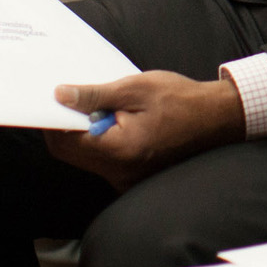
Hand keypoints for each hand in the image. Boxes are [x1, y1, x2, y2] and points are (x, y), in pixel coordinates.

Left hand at [47, 71, 246, 188]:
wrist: (216, 118)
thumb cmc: (180, 100)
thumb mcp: (135, 88)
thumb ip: (94, 94)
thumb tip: (60, 95)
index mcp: (120, 151)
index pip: (66, 141)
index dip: (53, 119)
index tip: (50, 97)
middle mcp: (119, 173)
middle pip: (70, 153)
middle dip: (63, 125)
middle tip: (69, 97)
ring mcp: (125, 178)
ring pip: (84, 157)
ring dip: (81, 132)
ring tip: (96, 104)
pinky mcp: (130, 175)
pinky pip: (100, 160)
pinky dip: (96, 139)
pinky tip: (110, 118)